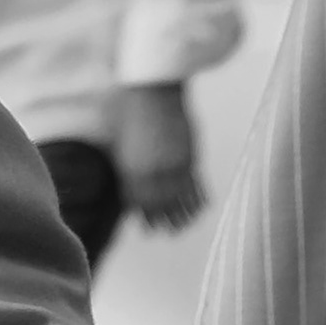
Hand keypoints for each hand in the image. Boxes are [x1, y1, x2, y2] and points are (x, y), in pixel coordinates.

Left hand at [113, 83, 204, 230]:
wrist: (153, 90)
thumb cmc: (133, 112)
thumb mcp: (123, 145)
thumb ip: (130, 169)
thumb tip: (135, 187)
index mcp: (131, 170)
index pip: (138, 201)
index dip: (145, 217)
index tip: (149, 229)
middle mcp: (152, 171)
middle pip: (159, 204)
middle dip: (164, 221)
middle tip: (169, 234)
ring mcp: (171, 164)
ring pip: (179, 197)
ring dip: (184, 214)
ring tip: (186, 227)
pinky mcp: (188, 155)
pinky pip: (195, 183)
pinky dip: (199, 196)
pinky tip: (202, 206)